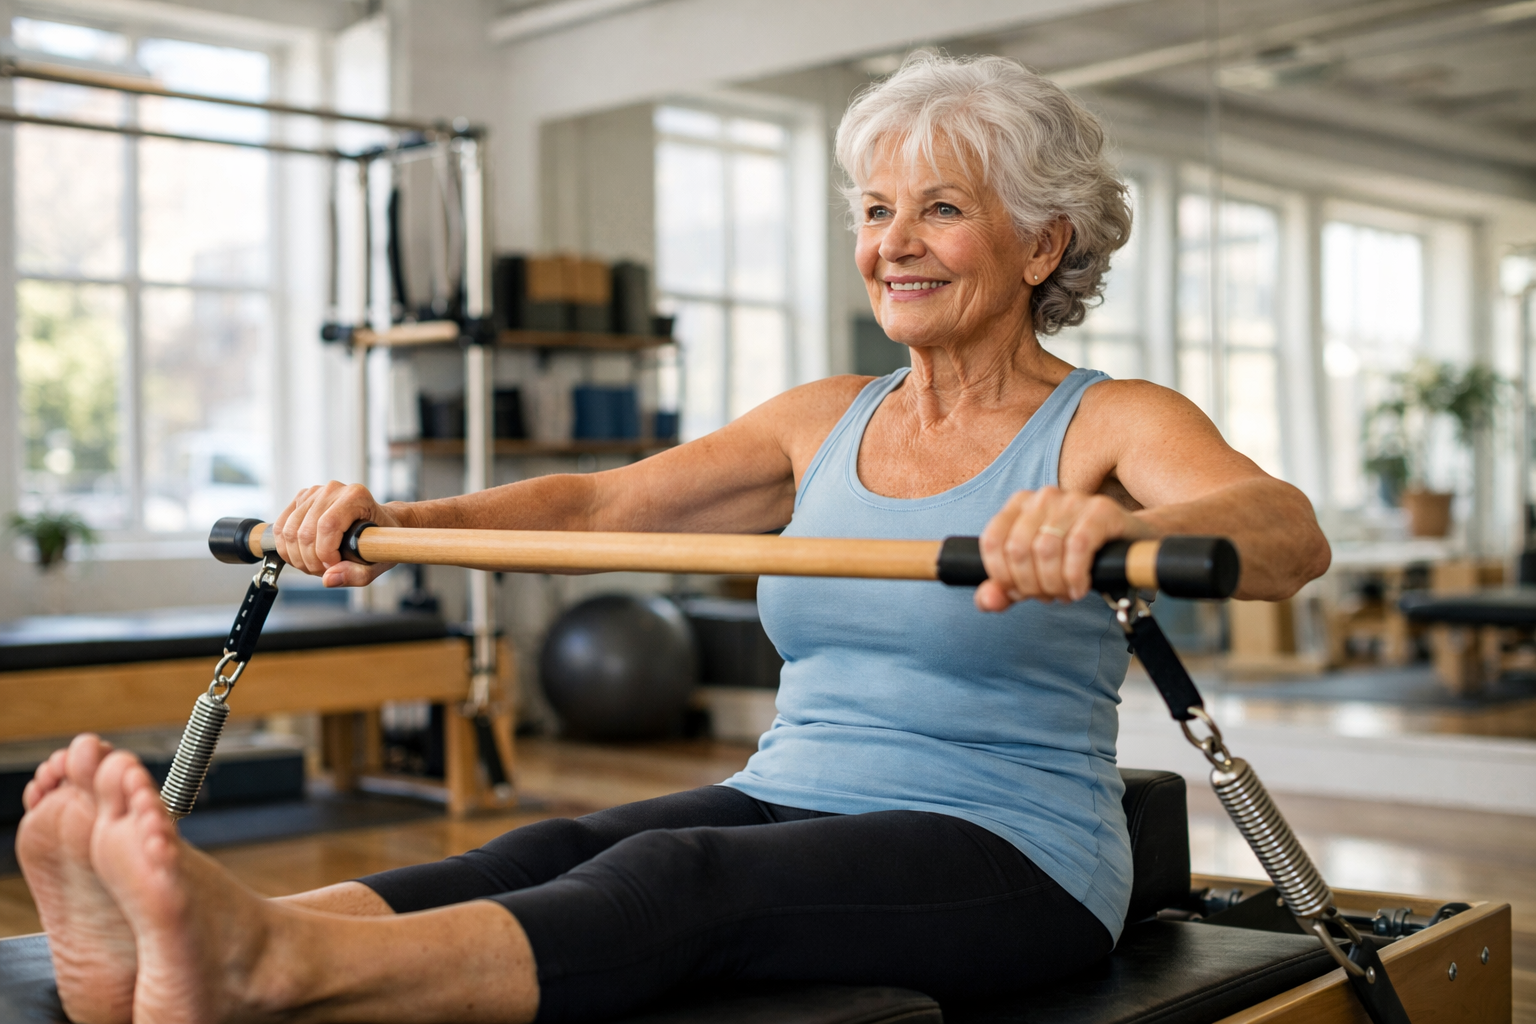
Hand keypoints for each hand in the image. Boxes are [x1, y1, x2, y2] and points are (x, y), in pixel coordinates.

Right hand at [274, 481, 403, 586]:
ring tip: (316, 566)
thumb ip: (357, 574)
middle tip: (325, 571)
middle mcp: (333, 490)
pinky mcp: (301, 500)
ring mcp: (314, 493)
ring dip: (298, 558)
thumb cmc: (382, 540)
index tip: (333, 567)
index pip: (327, 526)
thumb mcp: (379, 561)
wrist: (380, 523)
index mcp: (356, 497)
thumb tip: (328, 579)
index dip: (325, 553)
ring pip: (289, 532)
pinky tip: (303, 557)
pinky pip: (281, 528)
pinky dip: (287, 549)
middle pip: (305, 532)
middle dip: (311, 561)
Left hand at [975, 486, 1151, 611]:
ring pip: (1046, 550)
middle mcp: (1043, 497)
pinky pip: (1077, 547)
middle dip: (1031, 584)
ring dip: (1054, 584)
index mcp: (1020, 505)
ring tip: (1066, 593)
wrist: (1131, 543)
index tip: (1020, 592)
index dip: (1002, 576)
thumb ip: (1005, 588)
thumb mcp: (1037, 573)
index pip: (992, 541)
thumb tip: (986, 601)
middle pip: (1018, 550)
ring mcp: (1072, 500)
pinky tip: (1080, 588)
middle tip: (1049, 596)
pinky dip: (1074, 576)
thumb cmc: (1078, 557)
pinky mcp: (1101, 510)